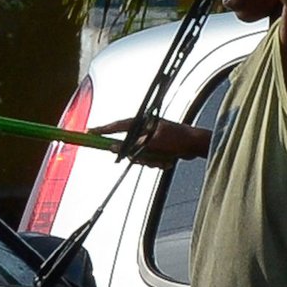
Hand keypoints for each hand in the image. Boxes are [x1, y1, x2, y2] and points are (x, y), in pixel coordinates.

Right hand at [90, 118, 210, 168]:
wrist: (196, 145)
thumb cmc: (177, 139)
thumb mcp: (152, 143)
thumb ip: (131, 145)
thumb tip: (113, 147)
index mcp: (141, 123)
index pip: (116, 126)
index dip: (102, 130)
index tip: (89, 132)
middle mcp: (143, 130)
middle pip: (127, 147)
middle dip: (138, 157)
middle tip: (150, 159)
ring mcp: (149, 140)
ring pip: (138, 156)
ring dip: (150, 161)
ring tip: (164, 159)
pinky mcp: (156, 148)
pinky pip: (148, 160)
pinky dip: (157, 162)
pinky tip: (168, 160)